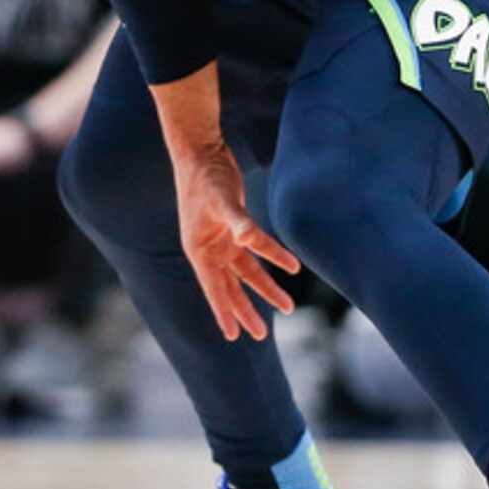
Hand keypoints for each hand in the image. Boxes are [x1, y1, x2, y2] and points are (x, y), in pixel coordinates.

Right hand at [173, 143, 299, 341]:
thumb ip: (239, 223)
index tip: (233, 337)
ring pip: (246, 272)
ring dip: (265, 288)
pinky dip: (271, 257)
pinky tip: (289, 267)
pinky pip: (255, 249)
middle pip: (231, 287)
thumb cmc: (207, 177)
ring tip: (287, 306)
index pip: (214, 289)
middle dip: (247, 310)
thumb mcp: (223, 201)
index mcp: (199, 250)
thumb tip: (249, 240)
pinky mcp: (234, 227)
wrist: (203, 151)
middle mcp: (209, 250)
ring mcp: (222, 240)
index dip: (225, 312)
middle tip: (262, 335)